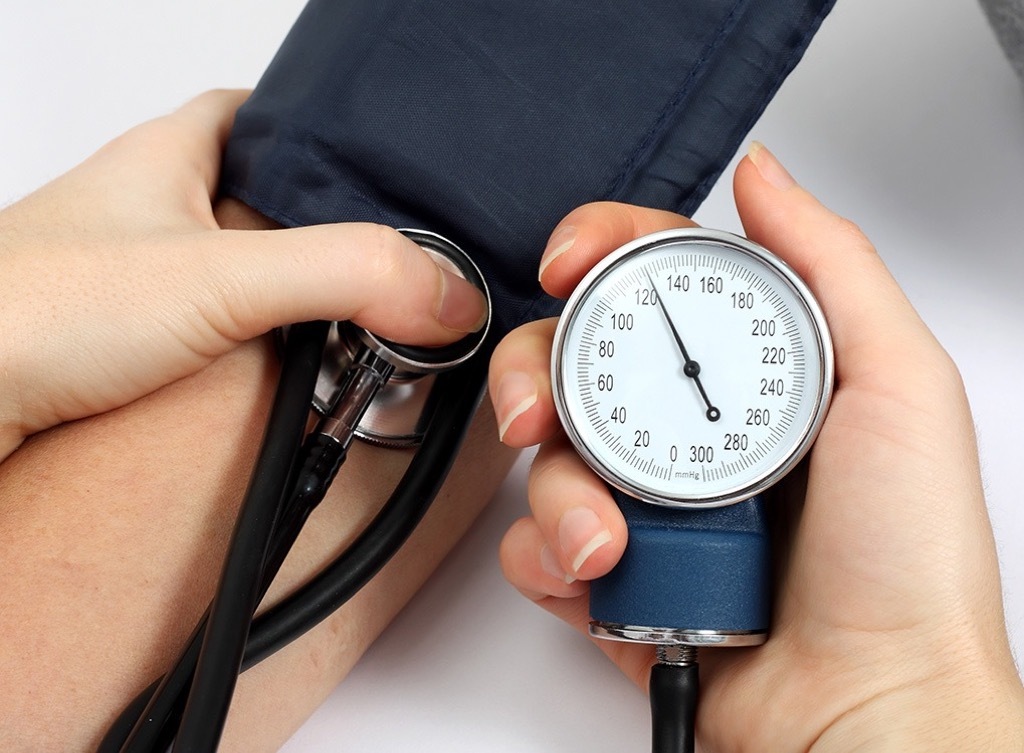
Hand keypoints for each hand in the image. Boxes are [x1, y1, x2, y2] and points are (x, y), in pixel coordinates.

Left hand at [0, 90, 485, 460]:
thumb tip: (449, 294)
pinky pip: (216, 331)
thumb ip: (346, 274)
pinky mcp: (126, 344)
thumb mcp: (219, 276)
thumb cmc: (27, 311)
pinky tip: (286, 377)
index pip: (264, 114)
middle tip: (383, 265)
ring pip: (242, 270)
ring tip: (355, 325)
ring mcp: (137, 277)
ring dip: (295, 300)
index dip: (328, 134)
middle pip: (265, 199)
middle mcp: (153, 209)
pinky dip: (258, 350)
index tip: (383, 167)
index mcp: (172, 155)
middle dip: (327, 232)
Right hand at [489, 144, 1023, 750]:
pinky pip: (538, 544)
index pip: (654, 281)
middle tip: (538, 411)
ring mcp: (647, 504)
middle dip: (535, 374)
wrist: (868, 708)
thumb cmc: (905, 562)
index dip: (598, 254)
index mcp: (750, 374)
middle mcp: (690, 431)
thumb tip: (762, 176)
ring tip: (608, 541)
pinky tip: (592, 575)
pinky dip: (546, 556)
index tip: (569, 261)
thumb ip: (830, 266)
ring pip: (545, 457)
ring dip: (557, 494)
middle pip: (573, 360)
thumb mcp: (898, 386)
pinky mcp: (613, 575)